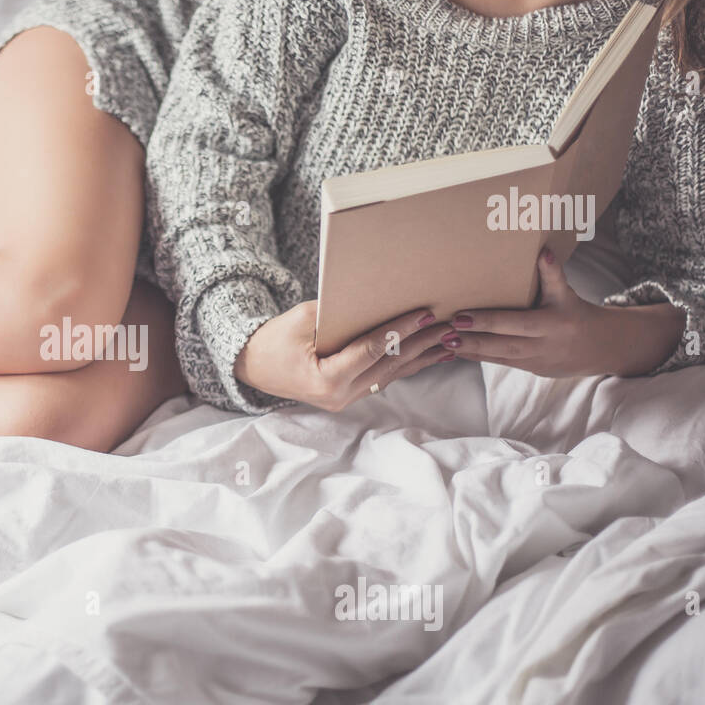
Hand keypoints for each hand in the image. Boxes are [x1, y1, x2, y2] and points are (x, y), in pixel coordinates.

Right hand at [235, 301, 452, 410]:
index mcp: (327, 380)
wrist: (253, 365)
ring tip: (451, 339)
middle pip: (390, 366)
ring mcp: (346, 400)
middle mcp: (340, 396)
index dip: (401, 330)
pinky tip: (430, 354)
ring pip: (392, 375)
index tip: (426, 313)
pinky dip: (407, 364)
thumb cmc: (274, 339)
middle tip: (450, 323)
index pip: (373, 350)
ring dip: (422, 356)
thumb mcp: (303, 320)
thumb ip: (340, 316)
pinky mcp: (349, 395)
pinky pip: (384, 379)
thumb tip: (380, 304)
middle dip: (422, 343)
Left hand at [447, 248, 685, 376]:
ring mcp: (536, 360)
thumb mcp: (566, 294)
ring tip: (444, 343)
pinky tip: (457, 352)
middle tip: (445, 333)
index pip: (515, 322)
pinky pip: (501, 363)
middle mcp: (544, 344)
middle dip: (473, 340)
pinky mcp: (530, 369)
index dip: (487, 321)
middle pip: (504, 343)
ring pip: (499, 357)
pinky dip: (479, 358)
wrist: (599, 347)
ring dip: (470, 351)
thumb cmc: (575, 312)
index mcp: (553, 322)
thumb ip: (552, 276)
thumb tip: (543, 252)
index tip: (460, 316)